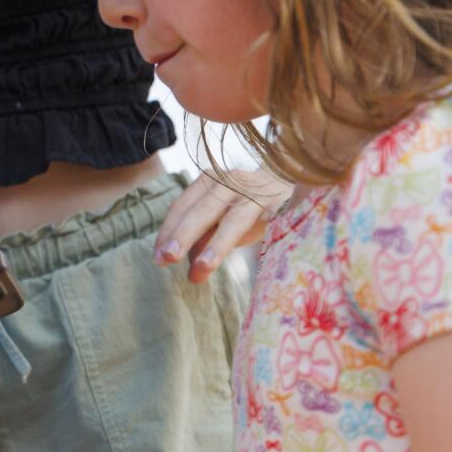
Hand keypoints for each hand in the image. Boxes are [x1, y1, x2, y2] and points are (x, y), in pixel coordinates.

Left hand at [155, 167, 292, 282]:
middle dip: (181, 235)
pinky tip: (244, 255)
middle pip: (200, 210)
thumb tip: (191, 270)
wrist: (294, 181)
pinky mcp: (279, 203)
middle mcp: (229, 181)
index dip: (168, 232)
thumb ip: (206, 238)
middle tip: (166, 259)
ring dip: (215, 245)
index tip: (158, 258)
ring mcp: (255, 191)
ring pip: (231, 219)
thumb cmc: (251, 205)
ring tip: (200, 268)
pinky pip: (263, 223)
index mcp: (208, 182)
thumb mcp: (223, 218)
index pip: (181, 207)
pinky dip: (252, 239)